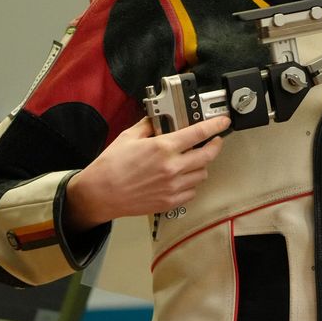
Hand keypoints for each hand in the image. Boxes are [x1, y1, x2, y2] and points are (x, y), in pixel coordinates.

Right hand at [65, 115, 230, 230]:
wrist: (98, 194)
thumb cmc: (110, 166)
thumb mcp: (128, 137)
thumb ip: (148, 125)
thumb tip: (159, 118)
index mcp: (163, 147)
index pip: (200, 133)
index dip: (216, 125)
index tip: (223, 122)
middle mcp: (172, 167)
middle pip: (209, 155)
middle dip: (215, 145)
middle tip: (213, 140)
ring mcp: (173, 186)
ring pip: (202, 174)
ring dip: (201, 165)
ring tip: (192, 161)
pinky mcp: (170, 201)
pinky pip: (192, 191)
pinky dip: (191, 184)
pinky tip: (182, 178)